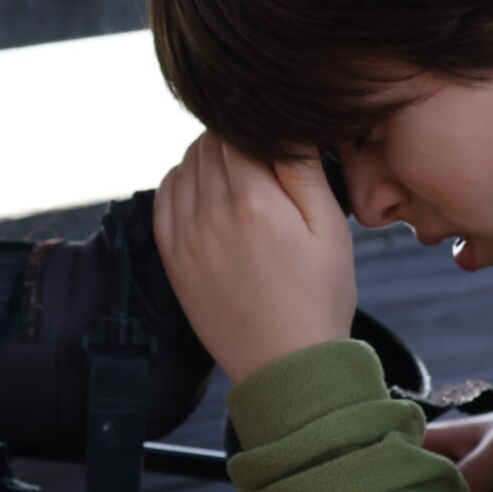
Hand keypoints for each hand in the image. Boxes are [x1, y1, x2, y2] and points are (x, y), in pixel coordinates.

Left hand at [152, 132, 355, 384]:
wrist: (286, 367)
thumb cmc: (319, 297)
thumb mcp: (329, 228)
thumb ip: (302, 170)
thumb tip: (285, 124)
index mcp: (253, 201)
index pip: (236, 131)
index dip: (255, 127)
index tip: (272, 138)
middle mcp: (210, 214)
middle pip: (207, 145)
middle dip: (232, 140)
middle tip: (260, 158)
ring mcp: (185, 237)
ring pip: (184, 167)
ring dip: (207, 160)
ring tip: (239, 177)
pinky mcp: (172, 259)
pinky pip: (164, 199)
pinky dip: (181, 183)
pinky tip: (206, 192)